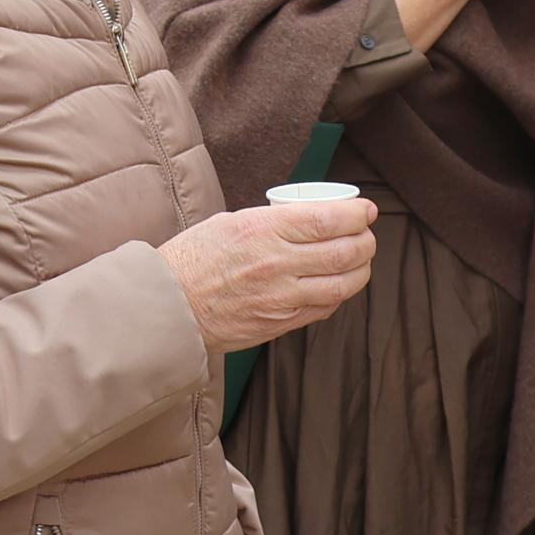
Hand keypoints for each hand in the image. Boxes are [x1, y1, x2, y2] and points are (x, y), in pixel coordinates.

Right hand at [160, 196, 379, 354]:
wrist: (168, 307)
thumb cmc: (194, 259)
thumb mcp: (232, 222)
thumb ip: (274, 221)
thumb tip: (313, 218)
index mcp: (263, 230)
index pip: (327, 219)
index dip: (357, 215)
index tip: (366, 211)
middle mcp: (277, 264)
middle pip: (344, 252)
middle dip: (366, 241)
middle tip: (366, 234)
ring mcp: (281, 298)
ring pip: (343, 284)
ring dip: (361, 270)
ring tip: (359, 259)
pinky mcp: (280, 323)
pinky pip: (324, 307)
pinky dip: (339, 293)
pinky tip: (336, 283)